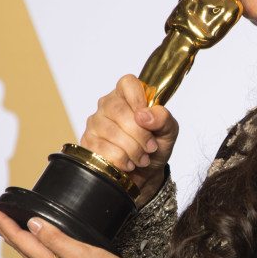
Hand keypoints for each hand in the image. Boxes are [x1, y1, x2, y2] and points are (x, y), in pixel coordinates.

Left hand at [0, 208, 121, 257]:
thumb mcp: (80, 251)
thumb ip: (55, 238)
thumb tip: (33, 224)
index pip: (21, 240)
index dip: (6, 225)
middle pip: (22, 249)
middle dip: (6, 233)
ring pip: (30, 256)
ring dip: (17, 241)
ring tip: (8, 232)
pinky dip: (31, 250)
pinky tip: (36, 249)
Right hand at [81, 75, 178, 206]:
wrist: (145, 173)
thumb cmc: (155, 146)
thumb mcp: (168, 131)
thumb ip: (163, 118)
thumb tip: (144, 115)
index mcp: (128, 96)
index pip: (127, 83)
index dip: (138, 99)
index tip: (147, 119)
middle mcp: (108, 105)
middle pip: (118, 110)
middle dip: (139, 134)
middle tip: (151, 147)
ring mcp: (95, 123)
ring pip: (111, 132)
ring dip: (132, 149)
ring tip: (142, 158)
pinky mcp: (88, 142)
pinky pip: (102, 149)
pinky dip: (121, 159)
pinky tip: (128, 163)